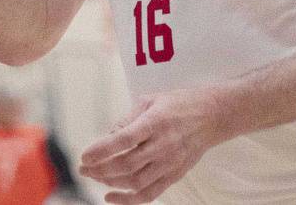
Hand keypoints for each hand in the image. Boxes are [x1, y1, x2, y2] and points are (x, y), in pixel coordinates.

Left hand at [80, 87, 227, 202]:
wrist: (213, 116)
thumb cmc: (178, 104)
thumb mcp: (148, 101)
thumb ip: (126, 120)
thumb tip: (107, 137)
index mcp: (154, 123)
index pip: (123, 140)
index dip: (101, 150)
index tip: (84, 156)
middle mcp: (163, 146)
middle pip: (127, 165)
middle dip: (100, 170)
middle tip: (83, 169)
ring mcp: (171, 163)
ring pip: (137, 182)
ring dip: (112, 183)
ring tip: (95, 177)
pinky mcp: (176, 174)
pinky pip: (152, 192)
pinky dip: (130, 199)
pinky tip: (112, 196)